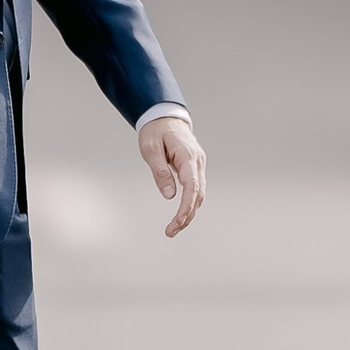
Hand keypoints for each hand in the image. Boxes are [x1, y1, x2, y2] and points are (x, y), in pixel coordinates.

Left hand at [140, 111, 205, 237]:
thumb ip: (160, 171)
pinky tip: (181, 216)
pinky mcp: (195, 168)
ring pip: (199, 194)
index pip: (191, 186)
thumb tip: (169, 196)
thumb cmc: (154, 131)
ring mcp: (199, 165)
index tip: (178, 222)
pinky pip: (196, 189)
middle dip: (187, 216)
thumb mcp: (150, 149)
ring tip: (173, 229)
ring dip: (189, 213)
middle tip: (170, 232)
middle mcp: (198, 162)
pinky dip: (190, 204)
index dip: (186, 206)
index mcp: (187, 156)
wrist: (164, 117)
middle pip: (197, 194)